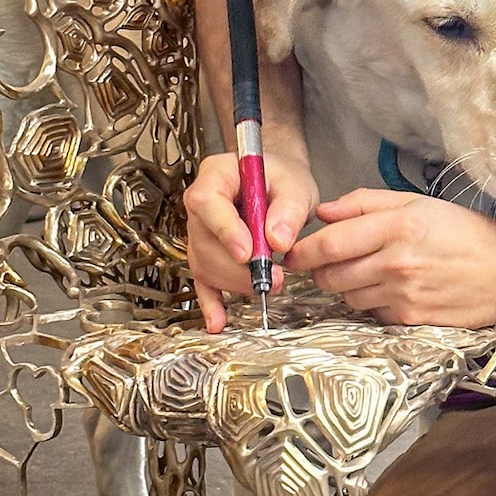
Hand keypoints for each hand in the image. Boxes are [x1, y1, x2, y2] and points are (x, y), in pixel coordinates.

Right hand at [184, 147, 318, 331]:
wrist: (280, 183)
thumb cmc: (283, 178)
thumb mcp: (295, 185)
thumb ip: (289, 209)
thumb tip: (278, 240)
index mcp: (216, 174)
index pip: (208, 202)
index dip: (224, 230)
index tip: (247, 253)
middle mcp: (201, 204)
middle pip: (205, 241)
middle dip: (238, 267)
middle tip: (275, 276)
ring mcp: (201, 231)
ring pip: (205, 264)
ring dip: (236, 282)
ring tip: (272, 283)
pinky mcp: (208, 255)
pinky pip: (203, 281)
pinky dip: (212, 303)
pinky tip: (218, 320)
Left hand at [287, 190, 495, 327]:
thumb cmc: (464, 233)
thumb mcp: (417, 203)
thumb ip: (366, 203)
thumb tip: (323, 211)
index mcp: (397, 227)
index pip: (329, 244)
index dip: (302, 251)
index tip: (293, 252)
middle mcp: (397, 263)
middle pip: (330, 276)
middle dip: (321, 271)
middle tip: (329, 263)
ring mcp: (403, 295)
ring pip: (348, 296)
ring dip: (347, 286)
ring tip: (371, 272)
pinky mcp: (410, 320)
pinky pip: (372, 313)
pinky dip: (373, 302)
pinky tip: (393, 290)